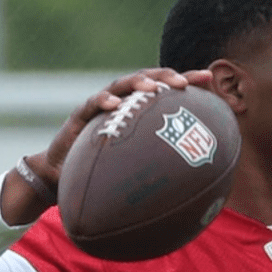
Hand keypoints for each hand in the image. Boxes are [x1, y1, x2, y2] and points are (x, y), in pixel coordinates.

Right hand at [0, 67, 213, 225]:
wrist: (63, 177)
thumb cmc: (106, 174)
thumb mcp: (138, 172)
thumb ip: (161, 172)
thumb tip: (200, 195)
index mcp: (139, 112)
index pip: (166, 91)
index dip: (186, 80)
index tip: (208, 78)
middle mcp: (123, 104)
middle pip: (147, 80)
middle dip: (166, 76)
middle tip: (185, 83)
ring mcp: (102, 107)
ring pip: (122, 86)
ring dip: (139, 83)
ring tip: (154, 88)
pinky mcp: (80, 117)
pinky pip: (92, 105)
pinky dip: (104, 102)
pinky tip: (116, 105)